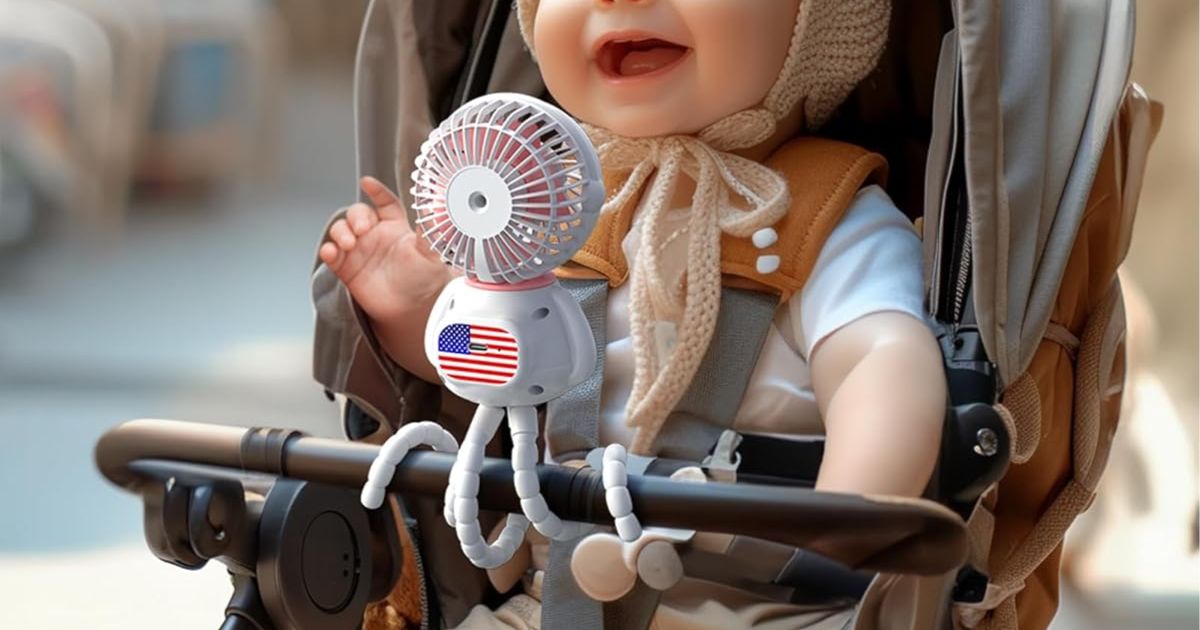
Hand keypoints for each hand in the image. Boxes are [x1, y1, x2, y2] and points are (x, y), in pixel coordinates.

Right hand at [320, 177, 452, 321]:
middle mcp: (375, 235)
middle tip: (361, 228)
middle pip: (358, 213)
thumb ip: (430, 233)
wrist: (413, 310)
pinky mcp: (346, 268)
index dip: (377, 191)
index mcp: (396, 227)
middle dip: (356, 216)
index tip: (368, 183)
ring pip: (341, 230)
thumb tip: (435, 210)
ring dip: (340, 232)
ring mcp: (359, 250)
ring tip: (348, 243)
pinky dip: (328, 251)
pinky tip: (332, 253)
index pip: (385, 203)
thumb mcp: (430, 255)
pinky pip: (332, 254)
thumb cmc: (424, 280)